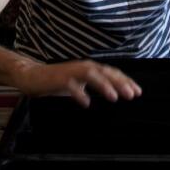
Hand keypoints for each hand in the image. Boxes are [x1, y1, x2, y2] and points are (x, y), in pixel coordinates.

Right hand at [14, 59, 141, 106]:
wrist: (32, 76)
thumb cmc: (57, 81)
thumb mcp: (80, 84)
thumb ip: (94, 86)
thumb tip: (114, 94)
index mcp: (89, 68)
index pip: (112, 73)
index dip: (126, 81)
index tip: (138, 91)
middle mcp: (82, 67)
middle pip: (105, 72)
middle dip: (120, 83)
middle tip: (132, 94)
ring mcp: (71, 72)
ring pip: (91, 75)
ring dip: (104, 85)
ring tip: (114, 97)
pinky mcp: (58, 79)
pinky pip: (70, 85)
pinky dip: (79, 93)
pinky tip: (86, 103)